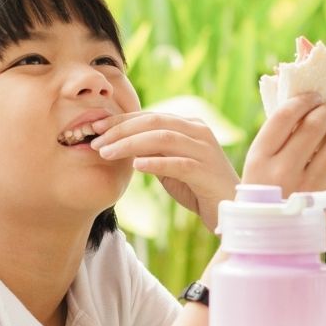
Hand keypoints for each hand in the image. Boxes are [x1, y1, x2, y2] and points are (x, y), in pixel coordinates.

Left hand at [91, 112, 240, 231]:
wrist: (230, 209)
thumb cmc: (197, 187)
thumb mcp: (170, 165)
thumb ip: (152, 151)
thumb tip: (121, 143)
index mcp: (189, 125)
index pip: (150, 116)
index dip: (120, 120)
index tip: (95, 128)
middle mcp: (198, 131)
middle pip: (154, 122)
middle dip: (121, 130)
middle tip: (96, 142)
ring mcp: (204, 150)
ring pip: (163, 138)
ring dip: (130, 144)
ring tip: (107, 154)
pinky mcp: (206, 171)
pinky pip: (178, 163)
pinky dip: (155, 163)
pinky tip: (136, 166)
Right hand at [242, 93, 325, 195]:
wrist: (265, 243)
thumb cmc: (260, 201)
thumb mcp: (254, 169)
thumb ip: (275, 141)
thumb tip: (303, 109)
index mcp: (259, 160)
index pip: (285, 116)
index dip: (304, 100)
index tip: (312, 96)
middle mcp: (282, 172)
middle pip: (314, 125)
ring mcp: (307, 188)